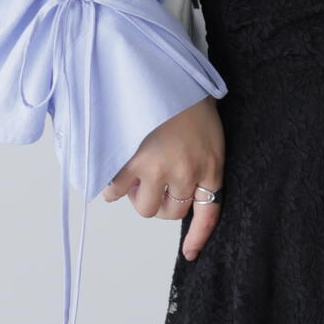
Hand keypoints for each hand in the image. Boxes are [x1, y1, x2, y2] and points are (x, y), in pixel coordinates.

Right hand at [102, 95, 224, 259]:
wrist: (160, 69)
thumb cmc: (184, 96)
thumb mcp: (208, 132)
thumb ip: (200, 163)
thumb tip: (180, 193)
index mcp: (210, 165)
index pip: (209, 213)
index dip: (198, 237)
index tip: (190, 254)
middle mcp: (186, 173)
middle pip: (170, 213)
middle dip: (160, 201)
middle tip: (153, 179)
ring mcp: (156, 169)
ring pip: (143, 207)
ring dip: (137, 194)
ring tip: (136, 170)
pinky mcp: (127, 162)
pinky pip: (115, 192)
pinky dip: (113, 184)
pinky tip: (117, 164)